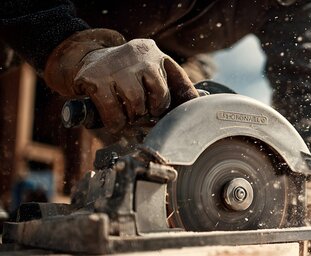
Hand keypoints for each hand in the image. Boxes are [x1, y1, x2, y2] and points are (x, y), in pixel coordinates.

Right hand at [45, 29, 197, 134]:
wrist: (84, 61)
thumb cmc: (126, 74)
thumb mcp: (152, 73)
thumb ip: (176, 87)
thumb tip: (201, 104)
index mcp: (154, 53)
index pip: (179, 83)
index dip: (171, 104)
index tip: (162, 112)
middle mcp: (137, 55)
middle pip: (159, 97)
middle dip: (149, 111)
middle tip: (139, 113)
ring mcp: (114, 65)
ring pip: (137, 104)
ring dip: (132, 117)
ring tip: (126, 113)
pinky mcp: (94, 79)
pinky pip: (113, 112)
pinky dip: (115, 122)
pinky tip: (114, 119)